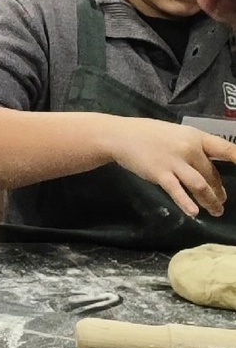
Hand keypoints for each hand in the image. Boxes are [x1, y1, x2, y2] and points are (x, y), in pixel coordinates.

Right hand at [101, 118, 235, 218]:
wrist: (122, 136)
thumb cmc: (150, 135)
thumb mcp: (177, 135)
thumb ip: (194, 148)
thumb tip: (210, 168)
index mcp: (195, 136)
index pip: (225, 148)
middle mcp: (189, 148)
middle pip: (211, 174)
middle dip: (218, 191)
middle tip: (220, 202)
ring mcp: (174, 161)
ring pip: (200, 185)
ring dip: (210, 201)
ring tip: (215, 211)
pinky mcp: (161, 173)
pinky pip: (178, 191)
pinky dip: (187, 203)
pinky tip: (193, 212)